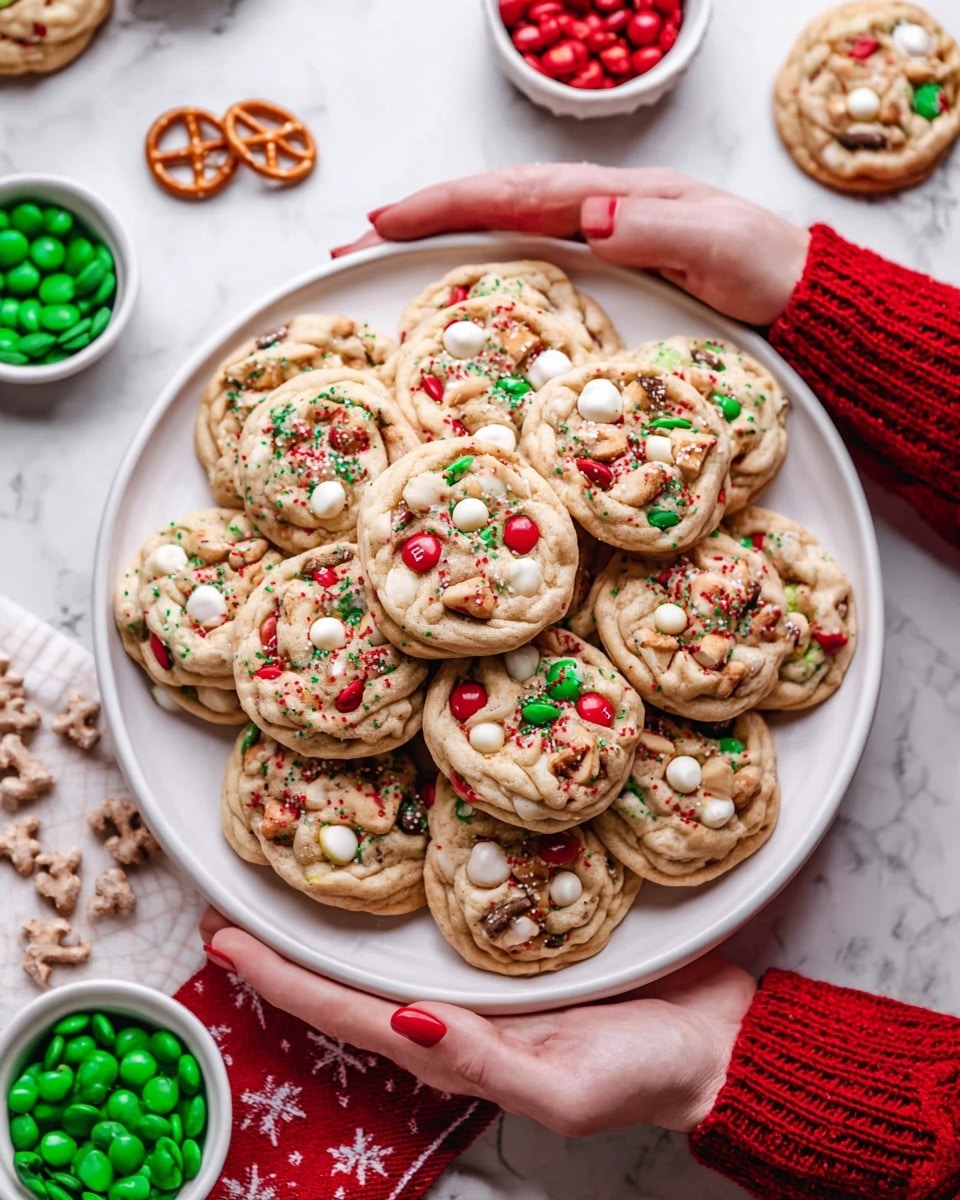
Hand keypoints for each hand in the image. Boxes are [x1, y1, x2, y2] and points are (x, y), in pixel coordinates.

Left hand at [200, 908, 755, 1136]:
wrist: (713, 1040)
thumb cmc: (644, 1072)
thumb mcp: (563, 1084)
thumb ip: (482, 1059)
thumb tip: (405, 1023)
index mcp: (452, 1046)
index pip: (346, 1011)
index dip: (281, 978)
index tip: (225, 940)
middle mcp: (454, 1009)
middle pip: (350, 976)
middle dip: (289, 944)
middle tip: (233, 898)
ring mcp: (485, 973)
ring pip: (390, 945)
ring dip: (334, 916)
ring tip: (290, 873)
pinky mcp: (521, 937)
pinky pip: (446, 914)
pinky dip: (405, 890)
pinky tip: (395, 856)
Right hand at [334, 164, 809, 326]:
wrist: (791, 287)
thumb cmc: (760, 266)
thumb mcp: (719, 244)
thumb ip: (658, 225)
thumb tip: (588, 215)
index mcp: (611, 196)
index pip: (512, 193)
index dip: (446, 205)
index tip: (387, 223)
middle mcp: (591, 206)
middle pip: (487, 202)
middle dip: (415, 219)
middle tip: (350, 246)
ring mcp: (591, 232)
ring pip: (494, 225)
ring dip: (431, 238)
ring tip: (372, 259)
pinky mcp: (594, 262)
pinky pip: (518, 253)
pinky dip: (471, 258)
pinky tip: (444, 276)